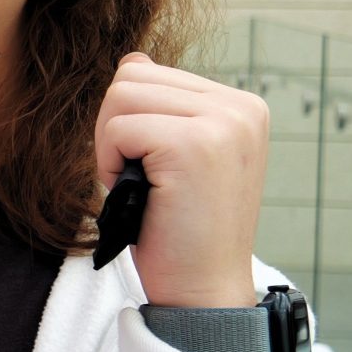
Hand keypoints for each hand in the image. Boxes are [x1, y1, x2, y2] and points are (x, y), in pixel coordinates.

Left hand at [93, 52, 269, 308]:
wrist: (202, 291)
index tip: (154, 171)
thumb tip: (134, 60)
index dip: (128, 126)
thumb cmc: (179, 231)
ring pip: (119, 96)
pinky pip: (117, 128)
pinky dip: (111, 165)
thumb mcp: (173, 159)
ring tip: (144, 188)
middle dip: (115, 133)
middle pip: (130, 79)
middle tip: (143, 183)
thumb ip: (161, 108)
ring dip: (112, 148)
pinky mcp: (195, 143)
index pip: (149, 74)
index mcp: (240, 106)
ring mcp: (223, 122)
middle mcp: (240, 106)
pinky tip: (142, 197)